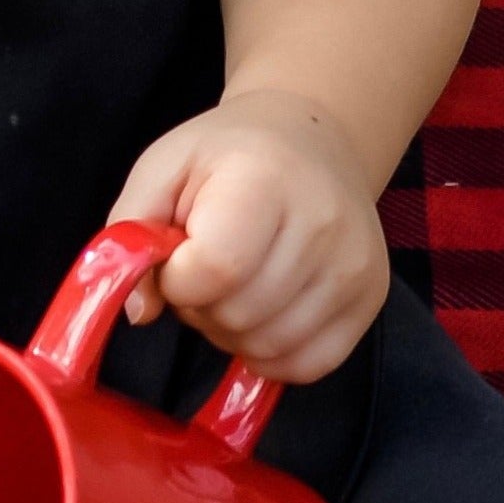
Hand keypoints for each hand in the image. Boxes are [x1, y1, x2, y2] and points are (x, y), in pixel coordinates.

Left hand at [108, 90, 390, 386]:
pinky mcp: (372, 296)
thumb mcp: (162, 169)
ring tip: (237, 285)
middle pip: (238, 314)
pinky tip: (264, 311)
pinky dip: (272, 353)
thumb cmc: (228, 156)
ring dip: (234, 331)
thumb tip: (140, 311)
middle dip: (203, 304)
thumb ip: (131, 234)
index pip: (214, 270)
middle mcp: (324, 222)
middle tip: (209, 267)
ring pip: (269, 346)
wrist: (313, 138)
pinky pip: (308, 364)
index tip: (178, 254)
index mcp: (266, 180)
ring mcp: (355, 264)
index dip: (177, 278)